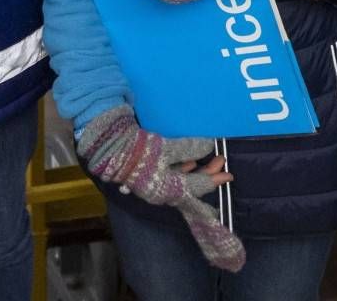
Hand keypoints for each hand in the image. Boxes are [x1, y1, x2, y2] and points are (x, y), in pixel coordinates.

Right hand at [74, 106, 244, 271]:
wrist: (108, 146)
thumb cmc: (138, 150)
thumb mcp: (165, 149)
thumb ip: (189, 149)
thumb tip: (209, 145)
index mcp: (166, 189)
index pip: (196, 187)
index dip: (214, 179)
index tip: (228, 173)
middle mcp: (161, 191)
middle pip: (191, 185)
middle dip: (207, 174)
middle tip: (222, 162)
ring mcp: (155, 183)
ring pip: (182, 179)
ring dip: (197, 170)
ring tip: (210, 158)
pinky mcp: (149, 174)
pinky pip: (171, 174)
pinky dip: (183, 167)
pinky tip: (191, 160)